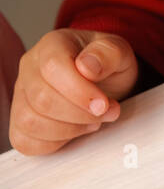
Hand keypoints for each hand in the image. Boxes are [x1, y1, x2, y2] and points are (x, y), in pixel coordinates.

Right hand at [10, 30, 137, 154]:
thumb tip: (87, 66)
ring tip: (92, 121)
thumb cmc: (106, 66)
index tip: (104, 104)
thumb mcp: (119, 52)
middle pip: (42, 99)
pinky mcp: (19, 122)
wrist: (104, 82)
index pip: (53, 67)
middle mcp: (30, 69)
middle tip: (106, 112)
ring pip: (30, 122)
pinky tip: (74, 132)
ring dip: (69, 130)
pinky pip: (25, 141)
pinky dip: (54, 143)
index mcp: (52, 45)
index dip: (79, 91)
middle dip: (80, 114)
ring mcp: (22, 96)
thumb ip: (108, 53)